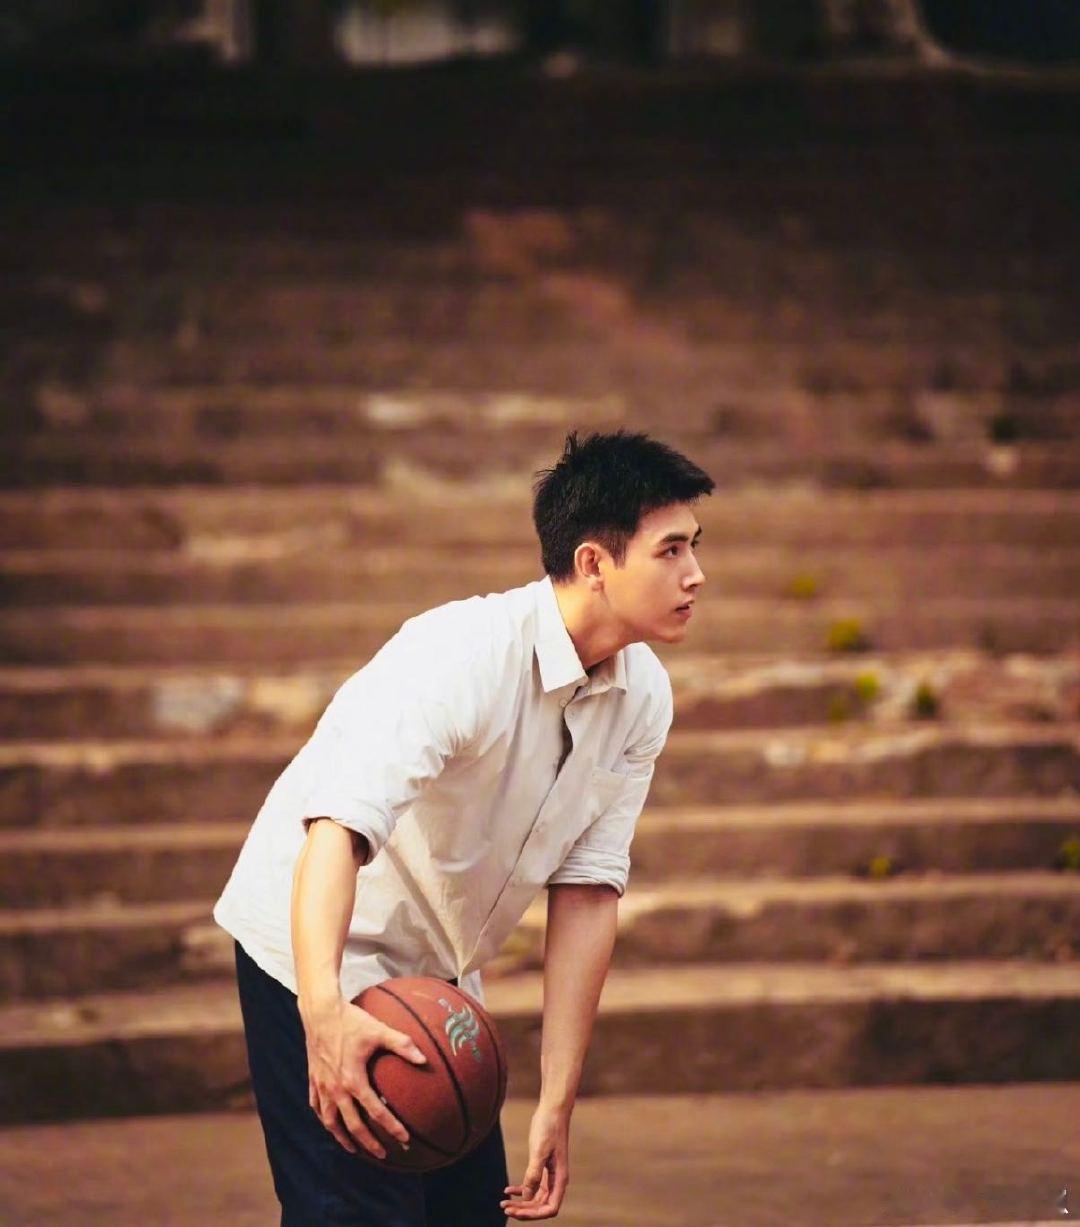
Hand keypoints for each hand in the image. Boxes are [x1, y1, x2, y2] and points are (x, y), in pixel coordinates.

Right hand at [300, 994, 426, 1158]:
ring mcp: (322, 1086)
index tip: (404, 1140)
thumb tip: (424, 1059)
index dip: (392, 1128)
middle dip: (369, 1143)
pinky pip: (316, 1107)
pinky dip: (324, 1120)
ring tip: (354, 1149)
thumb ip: (402, 1045)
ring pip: (331, 1122)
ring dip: (343, 1138)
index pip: (376, 1112)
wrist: (320, 1011)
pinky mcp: (313, 1080)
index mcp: (353, 1080)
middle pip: (353, 1126)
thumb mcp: (379, 1031)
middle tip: (384, 1154)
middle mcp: (336, 1089)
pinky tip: (331, 1124)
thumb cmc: (352, 1020)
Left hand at [501, 1101, 569, 1219]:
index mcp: (560, 1178)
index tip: (517, 1212)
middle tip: (505, 1209)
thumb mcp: (539, 1151)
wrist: (553, 1109)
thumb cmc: (548, 1127)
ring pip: (535, 1197)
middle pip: (540, 1206)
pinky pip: (532, 1186)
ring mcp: (549, 1175)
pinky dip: (520, 1190)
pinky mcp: (542, 1167)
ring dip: (520, 1202)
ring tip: (503, 1204)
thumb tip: (527, 1197)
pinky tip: (507, 1190)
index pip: (550, 1208)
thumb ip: (533, 1174)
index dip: (534, 1214)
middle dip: (523, 1210)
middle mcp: (556, 1180)